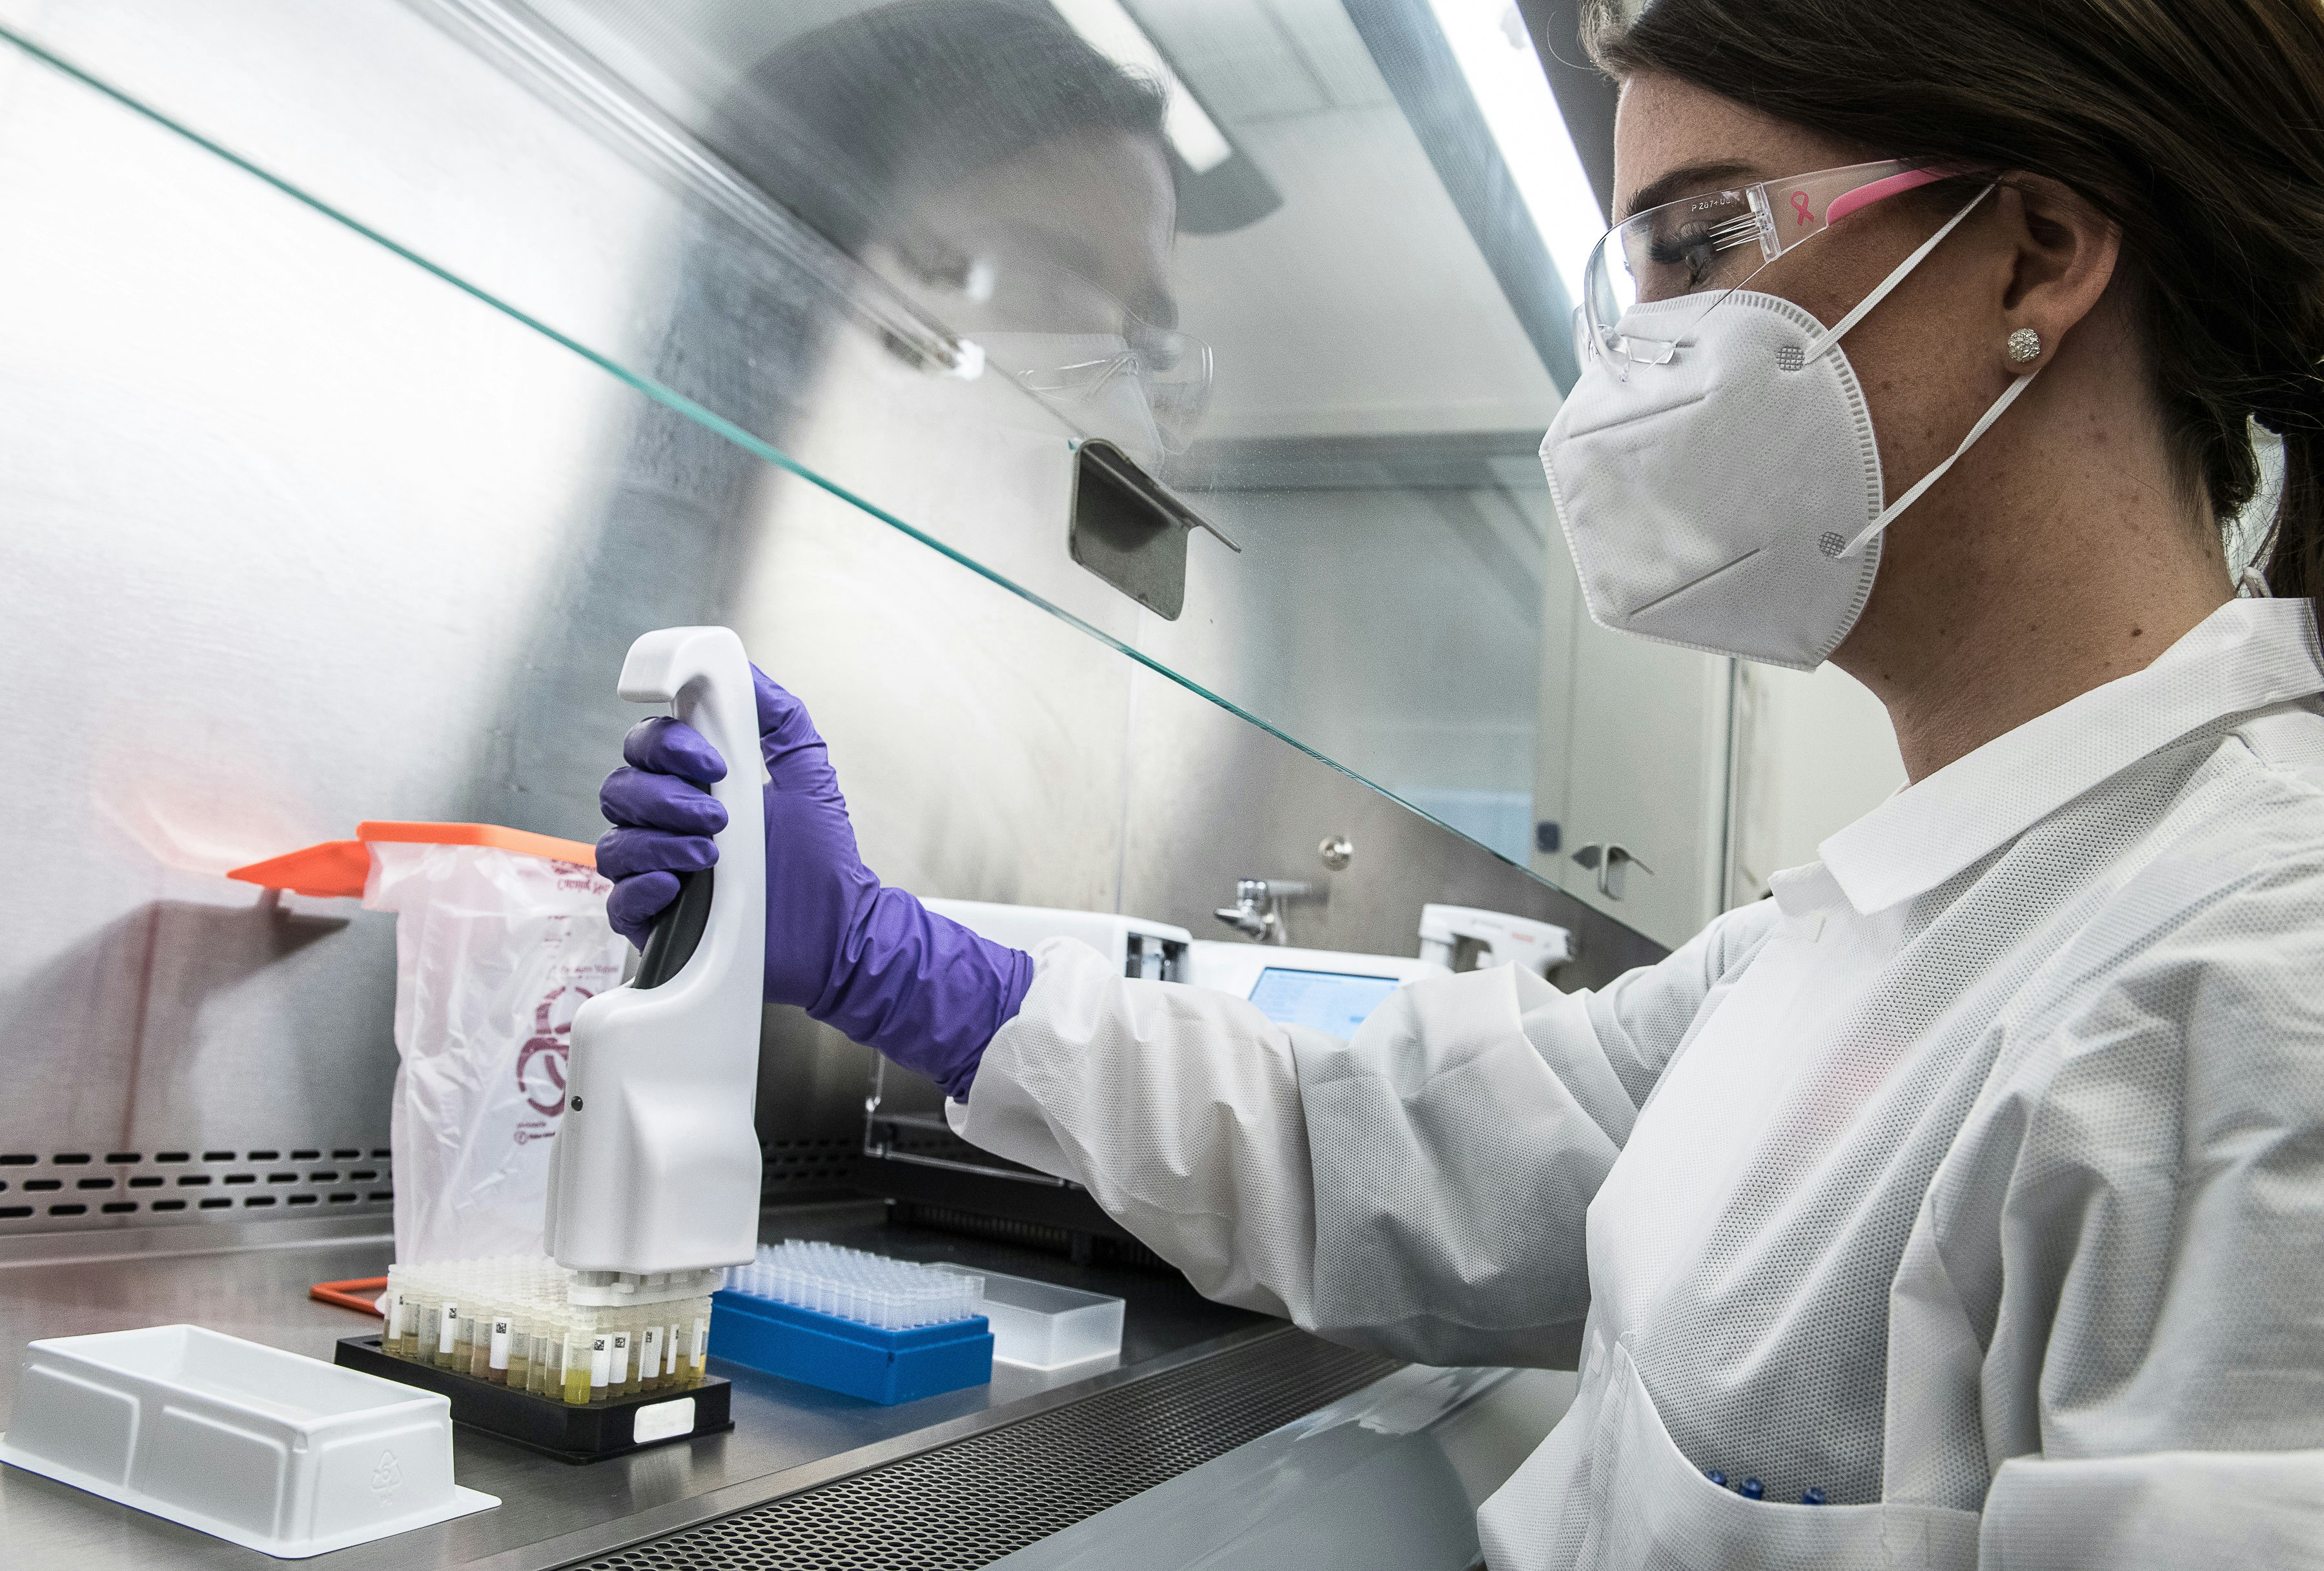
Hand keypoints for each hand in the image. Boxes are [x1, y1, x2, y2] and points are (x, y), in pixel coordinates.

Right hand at [595, 668, 1032, 1097]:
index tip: (714, 762)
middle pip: (619, 790)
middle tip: (720, 813)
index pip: (646, 747)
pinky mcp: (655, 924)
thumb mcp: (808, 779)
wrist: (839, 933)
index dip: (670, 746)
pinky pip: (618, 902)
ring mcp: (655, 874)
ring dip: (660, 840)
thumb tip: (747, 674)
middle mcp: (665, 826)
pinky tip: (678, 886)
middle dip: (665, 795)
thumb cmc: (823, 861)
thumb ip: (780, 721)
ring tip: (714, 853)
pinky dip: (643, 888)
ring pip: (613, 844)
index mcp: (692, 786)